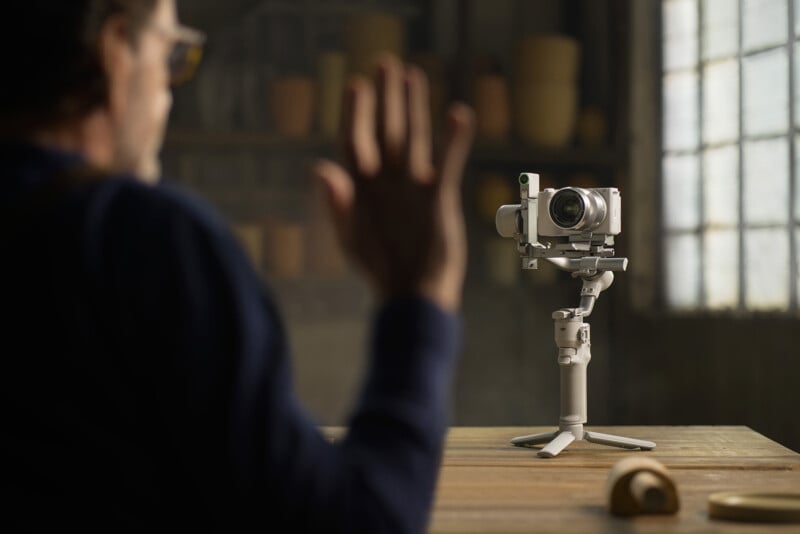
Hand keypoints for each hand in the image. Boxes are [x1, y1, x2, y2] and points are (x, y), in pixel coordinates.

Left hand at [312, 55, 474, 311]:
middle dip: (386, 99)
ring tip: (414, 74)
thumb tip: (320, 167)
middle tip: (386, 61)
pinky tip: (459, 114)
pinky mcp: (439, 198)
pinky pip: (447, 163)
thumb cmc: (377, 268)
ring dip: (415, 108)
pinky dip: (454, 140)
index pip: (356, 142)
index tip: (357, 83)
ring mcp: (414, 187)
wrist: (410, 294)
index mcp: (361, 188)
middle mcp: (388, 181)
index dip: (355, 113)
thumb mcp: (351, 237)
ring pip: (415, 139)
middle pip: (386, 131)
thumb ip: (337, 203)